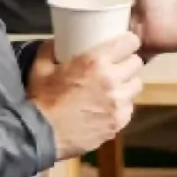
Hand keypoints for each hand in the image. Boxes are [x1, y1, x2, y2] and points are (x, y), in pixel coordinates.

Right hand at [26, 35, 143, 159]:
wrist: (40, 135)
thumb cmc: (41, 99)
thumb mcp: (41, 67)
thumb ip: (52, 49)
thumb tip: (59, 42)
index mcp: (95, 62)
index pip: (130, 42)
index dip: (128, 42)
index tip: (123, 45)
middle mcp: (113, 80)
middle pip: (137, 64)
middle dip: (128, 63)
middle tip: (116, 67)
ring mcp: (119, 103)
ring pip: (136, 86)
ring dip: (127, 84)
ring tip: (114, 88)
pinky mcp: (119, 122)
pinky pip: (129, 108)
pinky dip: (122, 106)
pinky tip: (109, 107)